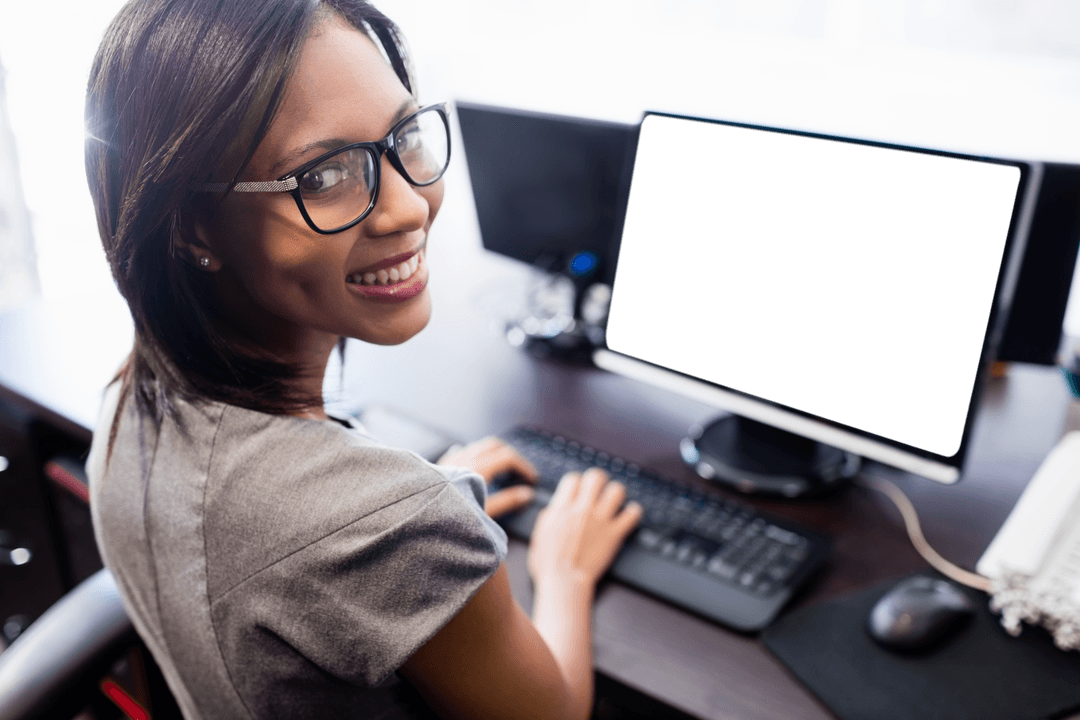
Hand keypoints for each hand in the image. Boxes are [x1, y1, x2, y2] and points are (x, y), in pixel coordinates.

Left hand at [437, 436, 537, 517]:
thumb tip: (526, 494)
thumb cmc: (449, 516)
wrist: (419, 513)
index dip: (524, 466)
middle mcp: (465, 457)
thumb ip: (507, 501)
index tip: (532, 479)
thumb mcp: (484, 511)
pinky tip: (476, 465)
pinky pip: (463, 450)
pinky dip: (476, 454)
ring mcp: (452, 458)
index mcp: (478, 468)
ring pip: (479, 445)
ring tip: (502, 469)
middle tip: (520, 471)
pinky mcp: (442, 463)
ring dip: (494, 453)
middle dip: (511, 456)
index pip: (508, 457)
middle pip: (495, 445)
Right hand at [527, 468, 641, 590]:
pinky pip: (632, 514)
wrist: (564, 582)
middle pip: (596, 477)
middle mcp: (583, 509)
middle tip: (598, 489)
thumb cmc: (547, 564)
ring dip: (616, 493)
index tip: (578, 489)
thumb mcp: (538, 534)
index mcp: (562, 508)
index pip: (573, 478)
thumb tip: (556, 506)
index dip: (576, 482)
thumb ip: (550, 515)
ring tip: (614, 500)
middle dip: (597, 481)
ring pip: (617, 490)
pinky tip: (629, 515)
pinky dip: (633, 512)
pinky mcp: (614, 534)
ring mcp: (600, 520)